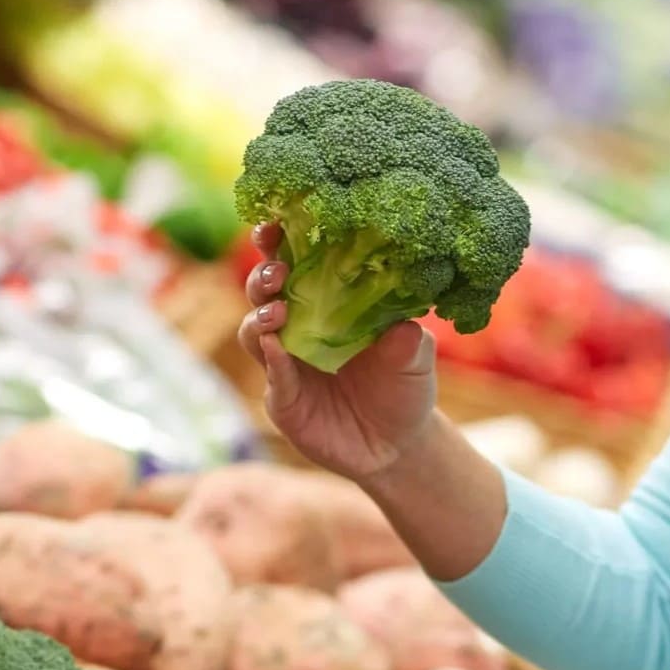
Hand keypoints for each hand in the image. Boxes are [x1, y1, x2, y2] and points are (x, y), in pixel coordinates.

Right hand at [238, 225, 438, 483]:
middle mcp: (298, 329)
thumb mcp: (415, 360)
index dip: (280, 242)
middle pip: (263, 293)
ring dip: (260, 316)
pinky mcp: (285, 402)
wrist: (398, 446)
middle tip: (278, 271)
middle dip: (263, 276)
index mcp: (327, 304)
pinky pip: (272, 378)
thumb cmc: (405, 388)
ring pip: (254, 332)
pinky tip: (276, 348)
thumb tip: (402, 327)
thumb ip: (408, 342)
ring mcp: (286, 366)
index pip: (295, 264)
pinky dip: (273, 362)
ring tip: (277, 312)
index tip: (277, 223)